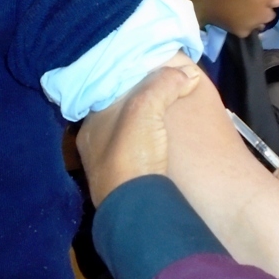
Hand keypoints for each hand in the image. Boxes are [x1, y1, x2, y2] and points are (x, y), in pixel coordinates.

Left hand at [77, 64, 200, 205]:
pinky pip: (140, 151)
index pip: (109, 89)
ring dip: (149, 121)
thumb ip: (163, 84)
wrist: (137, 210)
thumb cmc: (132, 154)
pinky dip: (153, 140)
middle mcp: (95, 143)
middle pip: (121, 110)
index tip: (154, 68)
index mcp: (92, 122)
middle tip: (167, 85)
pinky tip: (168, 137)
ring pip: (130, 132)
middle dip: (142, 98)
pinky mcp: (127, 182)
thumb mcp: (145, 109)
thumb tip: (187, 74)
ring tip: (173, 107)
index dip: (132, 76)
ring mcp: (110, 165)